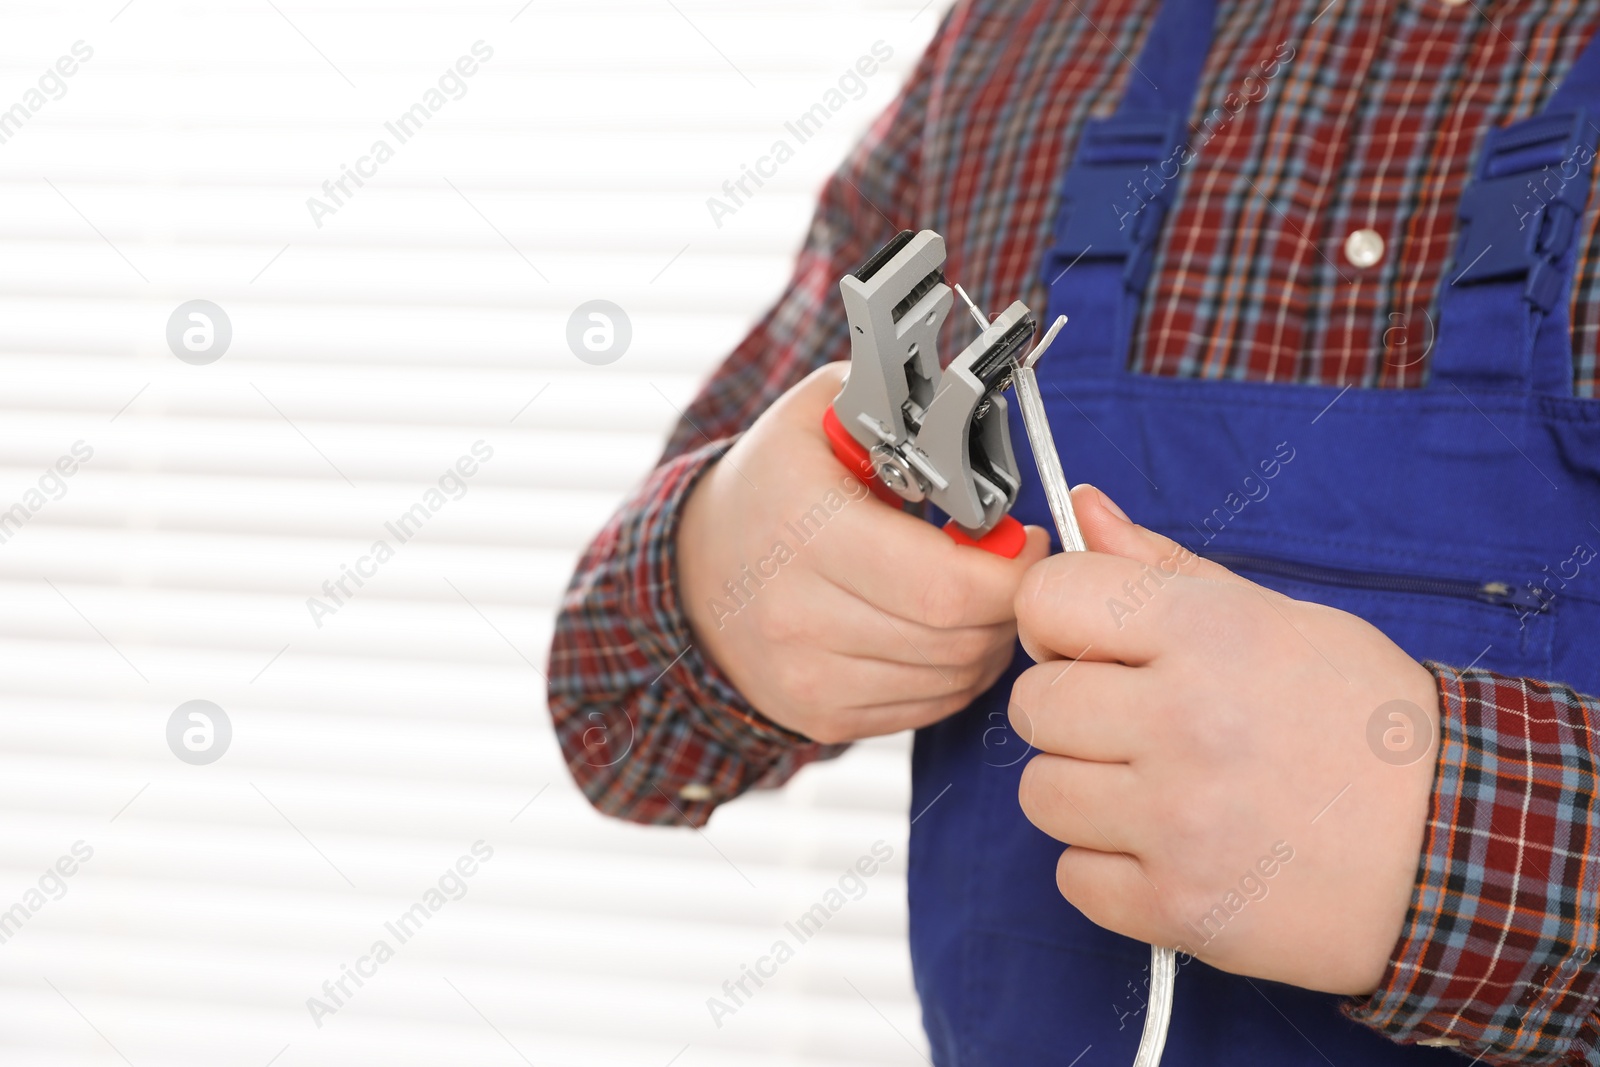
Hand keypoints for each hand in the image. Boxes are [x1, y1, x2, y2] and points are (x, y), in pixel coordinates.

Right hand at [678, 362, 1049, 744]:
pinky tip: (942, 630)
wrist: (697, 568)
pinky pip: (929, 707)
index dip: (1013, 571)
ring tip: (977, 594)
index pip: (947, 586)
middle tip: (1013, 566)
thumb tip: (979, 414)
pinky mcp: (819, 717)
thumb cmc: (775, 483)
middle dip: (1011, 604)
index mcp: (807, 530)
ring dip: (989, 638)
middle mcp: (798, 615)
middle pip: (959, 638)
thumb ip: (902, 405)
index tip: (1028, 540)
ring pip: (953, 678)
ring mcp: (807, 677)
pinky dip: (956, 672)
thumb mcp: (821, 412)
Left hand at [1010, 485, 1438, 994]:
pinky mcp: (1178, 904)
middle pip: (1033, 703)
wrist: (1457, 848)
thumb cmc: (1369, 727)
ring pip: (1040, 793)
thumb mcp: (1280, 619)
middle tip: (1132, 726)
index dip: (1055, 619)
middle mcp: (1184, 720)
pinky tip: (1168, 849)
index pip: (1048, 598)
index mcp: (1207, 633)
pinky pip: (1073, 877)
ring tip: (1155, 790)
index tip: (1087, 643)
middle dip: (1071, 712)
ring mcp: (1177, 820)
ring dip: (1084, 794)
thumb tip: (1084, 509)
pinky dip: (1109, 868)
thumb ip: (1165, 568)